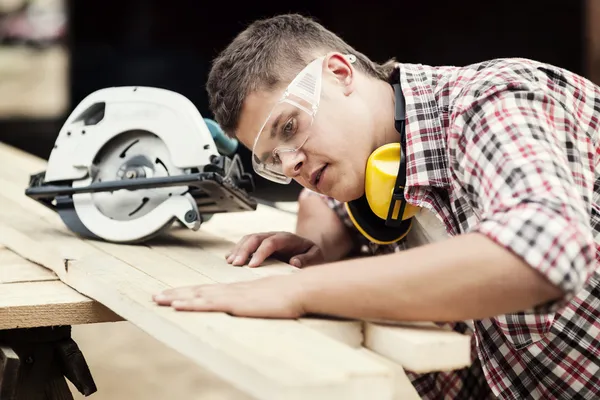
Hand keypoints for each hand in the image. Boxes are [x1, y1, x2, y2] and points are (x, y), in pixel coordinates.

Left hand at [152, 275, 305, 317]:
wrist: (298, 289)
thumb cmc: (287, 295)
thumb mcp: (266, 299)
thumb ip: (255, 302)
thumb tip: (249, 306)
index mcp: (237, 290)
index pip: (208, 291)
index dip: (189, 293)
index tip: (174, 295)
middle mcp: (231, 290)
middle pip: (198, 291)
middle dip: (176, 294)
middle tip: (156, 297)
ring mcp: (232, 295)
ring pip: (198, 296)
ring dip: (177, 297)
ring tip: (159, 299)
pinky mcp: (235, 302)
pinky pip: (208, 304)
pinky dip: (191, 304)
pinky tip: (178, 305)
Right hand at [225, 231, 323, 267]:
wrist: (309, 251)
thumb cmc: (312, 256)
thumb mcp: (316, 257)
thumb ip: (307, 259)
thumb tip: (294, 262)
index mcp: (288, 238)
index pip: (271, 242)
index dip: (260, 252)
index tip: (252, 265)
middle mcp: (275, 236)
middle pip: (256, 238)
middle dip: (244, 250)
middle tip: (236, 264)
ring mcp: (267, 238)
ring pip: (249, 238)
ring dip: (238, 249)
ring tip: (230, 261)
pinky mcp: (261, 244)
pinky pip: (246, 243)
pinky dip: (237, 249)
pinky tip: (229, 258)